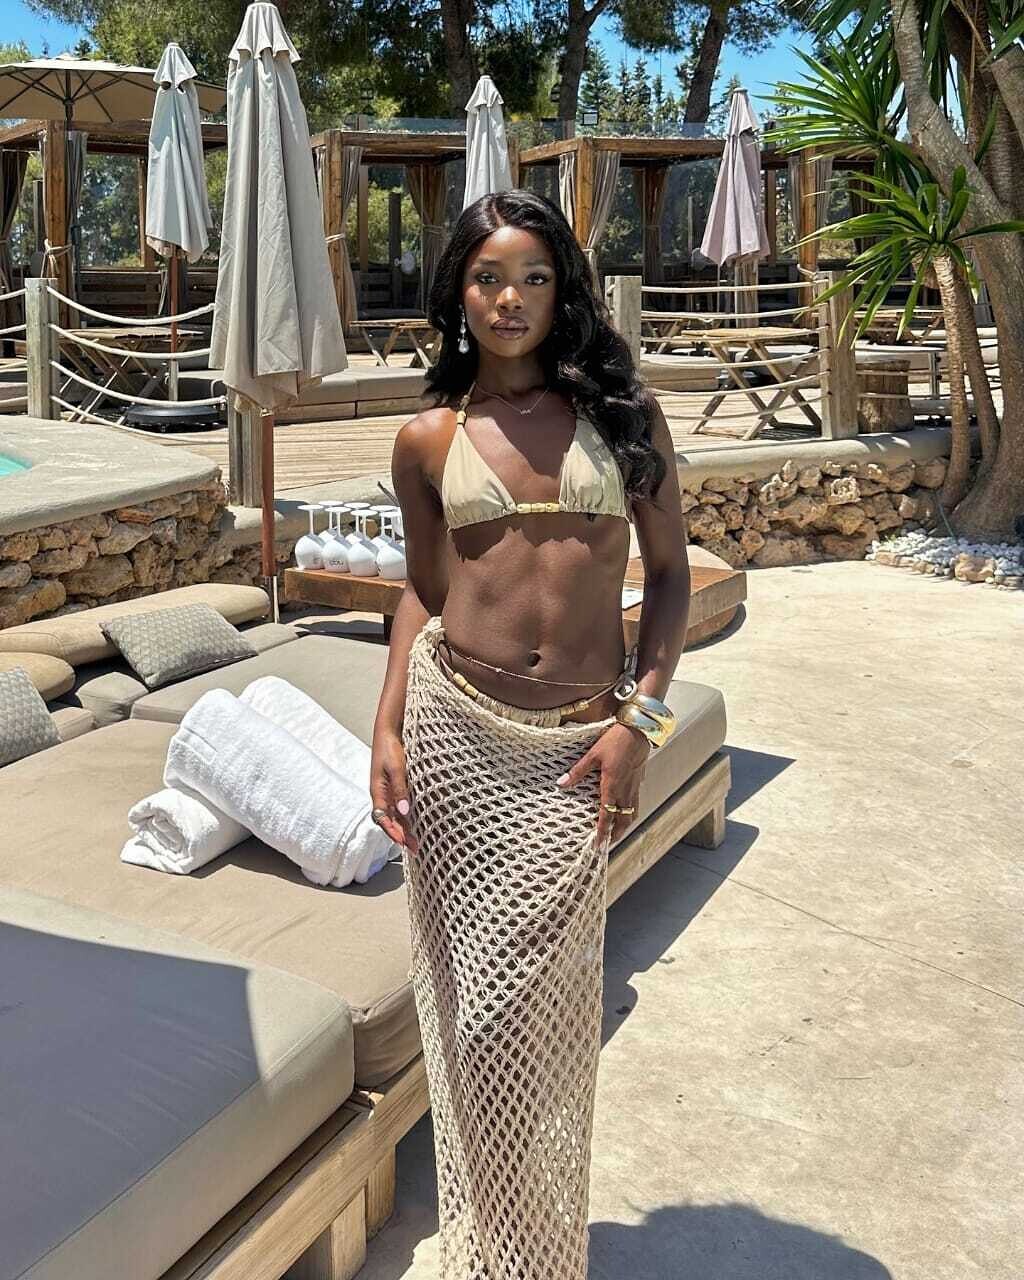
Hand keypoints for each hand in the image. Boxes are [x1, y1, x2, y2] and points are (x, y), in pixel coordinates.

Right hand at [370, 728, 418, 854]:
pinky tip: (415, 823)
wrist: (388, 732)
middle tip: (415, 848)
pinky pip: (399, 807)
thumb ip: (400, 789)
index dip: (393, 832)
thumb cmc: (389, 749)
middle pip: (390, 821)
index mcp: (377, 792)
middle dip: (401, 836)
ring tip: (416, 842)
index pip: (383, 819)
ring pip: (395, 816)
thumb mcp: (396, 769)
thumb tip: (404, 811)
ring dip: (404, 828)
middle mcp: (382, 795)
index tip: (404, 843)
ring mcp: (388, 791)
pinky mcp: (395, 787)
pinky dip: (406, 817)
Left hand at [556, 722, 649, 848]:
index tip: (599, 844)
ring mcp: (634, 786)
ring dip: (625, 825)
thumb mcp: (593, 754)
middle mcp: (625, 790)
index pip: (607, 815)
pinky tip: (625, 809)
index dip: (602, 831)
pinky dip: (630, 812)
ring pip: (632, 813)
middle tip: (608, 844)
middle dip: (616, 834)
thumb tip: (561, 783)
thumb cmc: (616, 740)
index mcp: (612, 786)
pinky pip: (636, 802)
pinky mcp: (638, 780)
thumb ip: (577, 771)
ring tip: (618, 832)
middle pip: (623, 820)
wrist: (639, 730)